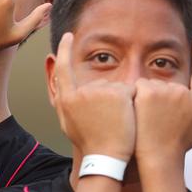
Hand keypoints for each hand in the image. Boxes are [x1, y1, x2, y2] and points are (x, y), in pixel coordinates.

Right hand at [51, 32, 135, 160]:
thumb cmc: (90, 144)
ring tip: (117, 123)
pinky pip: (130, 91)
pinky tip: (128, 118)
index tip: (68, 35)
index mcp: (67, 100)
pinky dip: (132, 102)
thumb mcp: (68, 124)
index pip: (63, 68)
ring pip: (116, 88)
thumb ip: (66, 103)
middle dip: (108, 99)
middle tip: (109, 122)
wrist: (107, 156)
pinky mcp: (119, 92)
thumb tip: (59, 86)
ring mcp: (100, 91)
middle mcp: (81, 92)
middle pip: (99, 84)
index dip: (64, 50)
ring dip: (121, 102)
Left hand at [133, 37, 191, 159]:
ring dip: (150, 98)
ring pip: (155, 85)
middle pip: (173, 84)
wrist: (158, 157)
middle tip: (161, 120)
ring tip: (150, 120)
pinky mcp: (148, 91)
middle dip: (165, 97)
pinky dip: (137, 96)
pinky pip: (140, 85)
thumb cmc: (180, 144)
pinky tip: (139, 112)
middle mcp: (186, 92)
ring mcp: (167, 90)